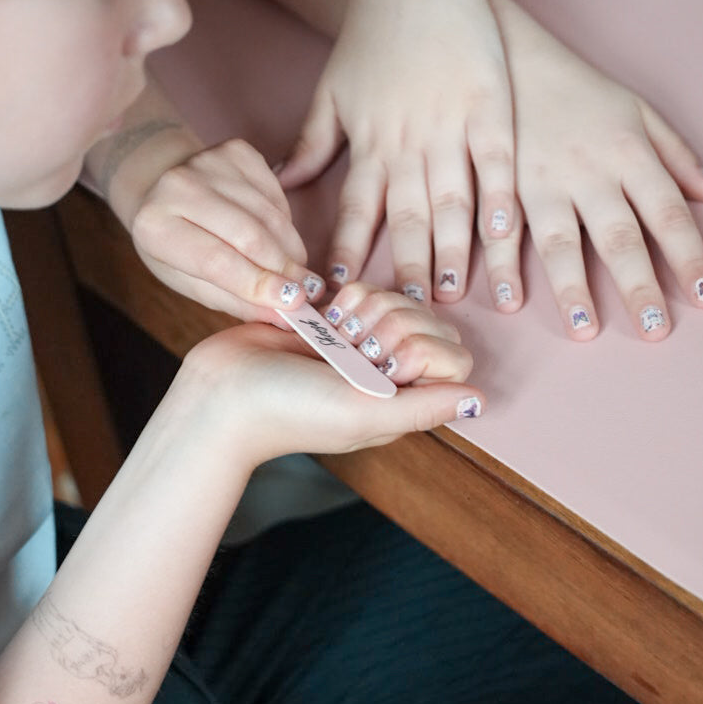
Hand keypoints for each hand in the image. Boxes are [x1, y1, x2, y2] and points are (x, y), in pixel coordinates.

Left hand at [130, 137, 325, 323]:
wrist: (159, 184)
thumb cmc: (174, 241)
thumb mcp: (188, 280)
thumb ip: (234, 299)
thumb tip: (284, 315)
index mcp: (155, 226)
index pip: (216, 261)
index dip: (258, 283)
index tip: (293, 304)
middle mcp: (177, 186)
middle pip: (249, 234)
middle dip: (284, 267)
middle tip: (308, 292)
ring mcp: (209, 161)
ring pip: (269, 214)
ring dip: (290, 247)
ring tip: (297, 269)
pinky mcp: (236, 149)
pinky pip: (276, 192)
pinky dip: (285, 221)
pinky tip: (278, 235)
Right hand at [176, 284, 483, 467]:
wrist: (222, 389)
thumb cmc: (288, 412)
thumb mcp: (362, 414)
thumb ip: (423, 407)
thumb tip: (481, 401)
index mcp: (403, 403)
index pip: (453, 358)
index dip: (424, 349)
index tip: (385, 364)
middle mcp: (389, 374)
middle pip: (430, 323)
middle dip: (394, 324)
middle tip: (355, 348)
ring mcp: (363, 344)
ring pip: (401, 300)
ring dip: (369, 310)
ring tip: (337, 336)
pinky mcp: (336, 319)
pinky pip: (367, 289)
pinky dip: (350, 297)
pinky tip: (325, 318)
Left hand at [278, 0, 514, 305]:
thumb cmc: (372, 34)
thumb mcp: (332, 90)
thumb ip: (312, 143)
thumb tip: (280, 182)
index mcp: (368, 141)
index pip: (353, 210)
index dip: (348, 253)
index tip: (342, 293)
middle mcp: (406, 143)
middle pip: (404, 219)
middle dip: (403, 271)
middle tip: (405, 316)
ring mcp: (450, 126)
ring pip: (450, 201)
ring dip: (450, 251)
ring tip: (451, 294)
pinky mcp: (488, 108)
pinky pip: (495, 164)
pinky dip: (500, 201)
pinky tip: (503, 234)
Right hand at [487, 0, 702, 340]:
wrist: (508, 52)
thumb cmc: (577, 86)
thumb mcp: (636, 109)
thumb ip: (676, 153)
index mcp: (627, 152)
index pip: (668, 212)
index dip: (689, 256)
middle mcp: (587, 171)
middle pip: (619, 235)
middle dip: (638, 284)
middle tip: (654, 328)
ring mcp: (540, 179)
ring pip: (560, 240)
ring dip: (572, 287)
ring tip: (585, 328)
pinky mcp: (499, 183)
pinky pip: (502, 232)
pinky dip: (503, 267)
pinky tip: (508, 299)